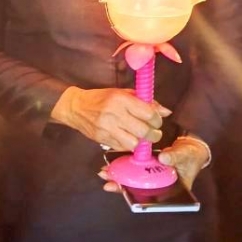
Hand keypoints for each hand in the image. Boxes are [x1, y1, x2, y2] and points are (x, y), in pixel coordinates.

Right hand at [51, 86, 170, 151]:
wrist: (75, 107)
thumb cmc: (101, 98)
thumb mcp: (122, 93)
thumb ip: (144, 102)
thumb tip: (166, 112)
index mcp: (121, 99)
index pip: (148, 114)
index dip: (157, 120)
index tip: (156, 120)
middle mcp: (114, 114)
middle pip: (144, 131)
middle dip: (153, 134)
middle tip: (153, 132)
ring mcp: (107, 129)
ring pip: (134, 143)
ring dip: (141, 142)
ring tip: (141, 137)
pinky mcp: (102, 140)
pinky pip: (122, 148)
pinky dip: (129, 145)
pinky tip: (129, 138)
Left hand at [99, 137, 208, 193]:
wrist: (190, 145)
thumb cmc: (191, 155)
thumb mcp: (187, 155)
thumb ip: (176, 157)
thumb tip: (164, 158)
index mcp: (169, 188)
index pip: (151, 197)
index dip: (137, 197)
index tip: (125, 192)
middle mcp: (157, 183)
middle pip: (137, 189)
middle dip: (122, 186)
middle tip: (108, 183)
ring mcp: (150, 175)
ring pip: (132, 179)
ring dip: (118, 176)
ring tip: (104, 173)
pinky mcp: (145, 164)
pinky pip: (132, 167)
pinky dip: (121, 165)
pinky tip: (110, 164)